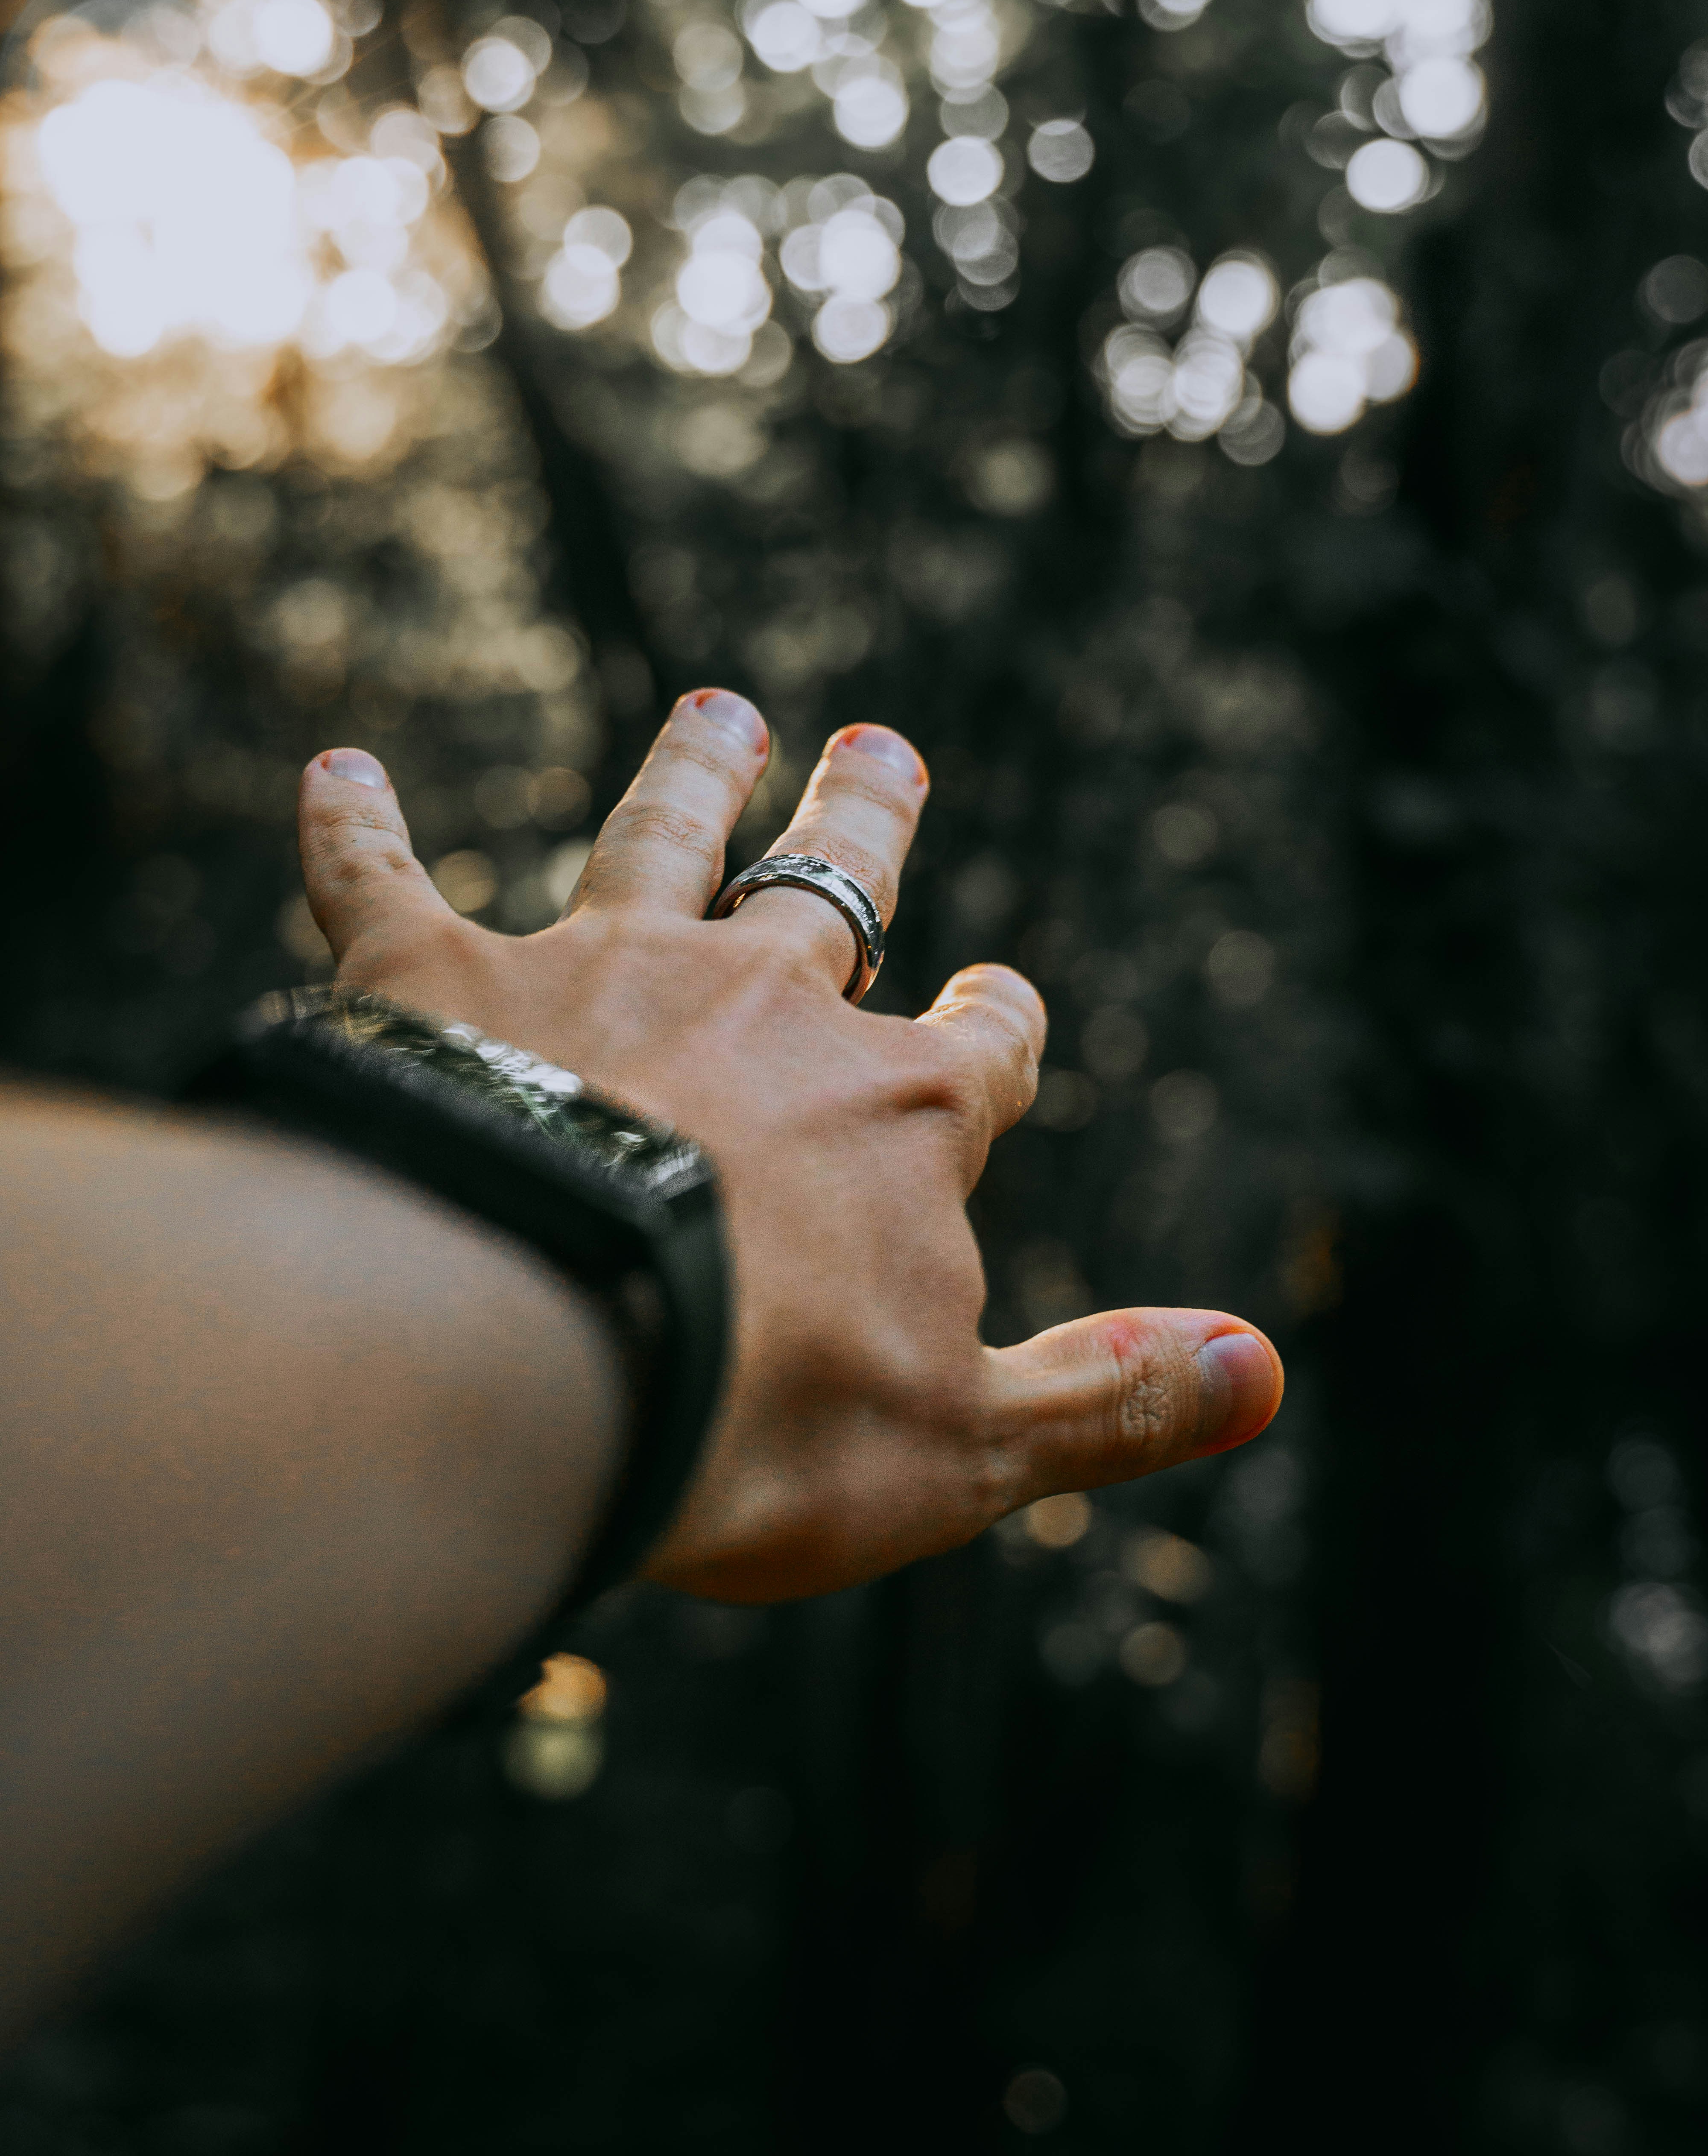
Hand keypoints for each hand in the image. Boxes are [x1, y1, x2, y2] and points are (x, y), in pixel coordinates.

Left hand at [294, 690, 1281, 1601]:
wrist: (536, 1362)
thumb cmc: (762, 1419)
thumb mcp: (969, 1446)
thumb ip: (1111, 1399)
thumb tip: (1265, 1371)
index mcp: (896, 1112)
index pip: (978, 1049)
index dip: (994, 1030)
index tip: (1001, 1006)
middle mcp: (760, 1007)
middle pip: (834, 891)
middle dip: (868, 821)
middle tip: (881, 744)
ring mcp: (599, 974)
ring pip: (658, 835)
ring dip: (690, 771)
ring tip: (719, 709)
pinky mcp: (435, 980)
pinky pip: (383, 881)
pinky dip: (354, 826)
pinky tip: (331, 769)